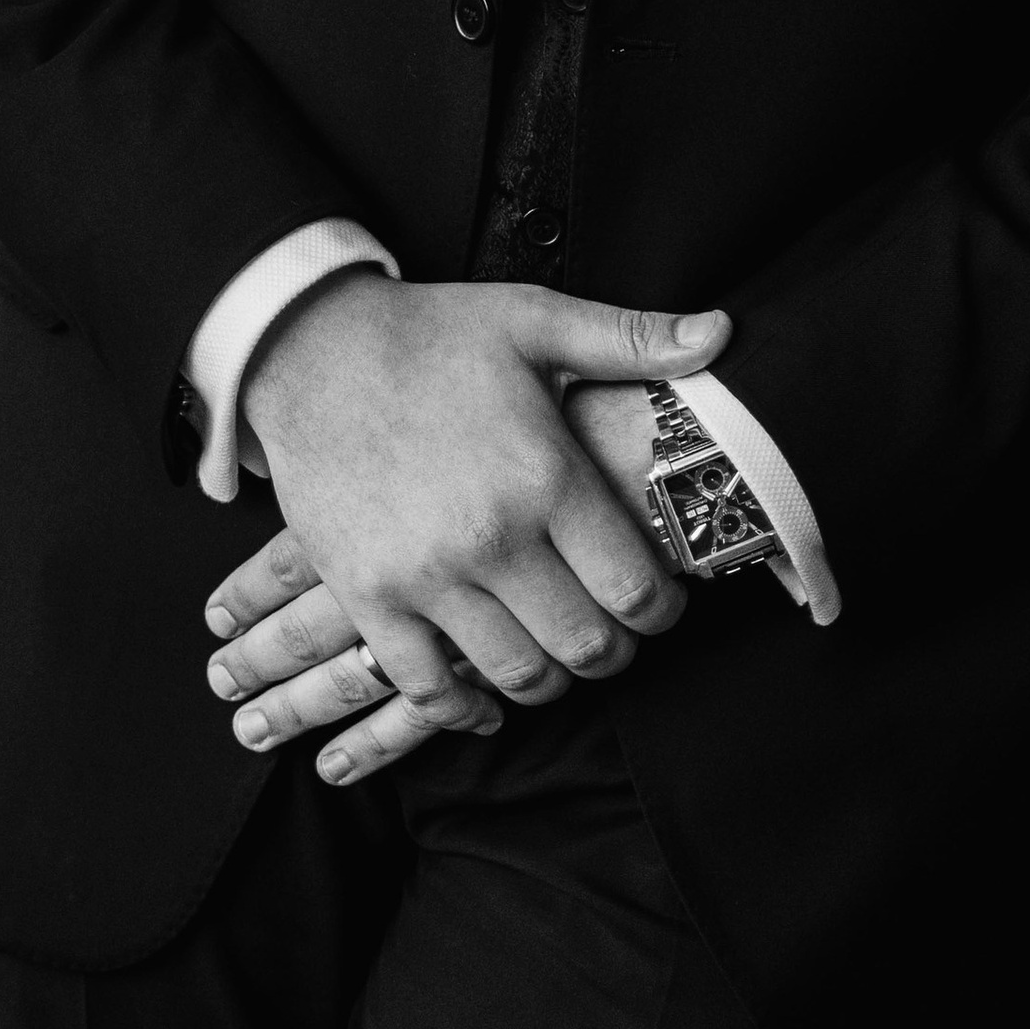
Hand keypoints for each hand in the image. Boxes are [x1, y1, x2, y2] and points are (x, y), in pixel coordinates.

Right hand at [207, 283, 719, 783]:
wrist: (308, 348)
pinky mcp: (368, 595)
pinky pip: (425, 687)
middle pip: (587, 645)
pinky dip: (464, 709)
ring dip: (551, 681)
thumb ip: (633, 339)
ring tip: (558, 656)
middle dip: (616, 653)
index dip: (664, 610)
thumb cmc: (430, 333)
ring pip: (517, 675)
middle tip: (617, 638)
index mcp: (546, 475)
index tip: (662, 603)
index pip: (637, 587)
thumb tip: (721, 336)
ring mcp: (426, 574)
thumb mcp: (536, 319)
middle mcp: (492, 536)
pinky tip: (486, 701)